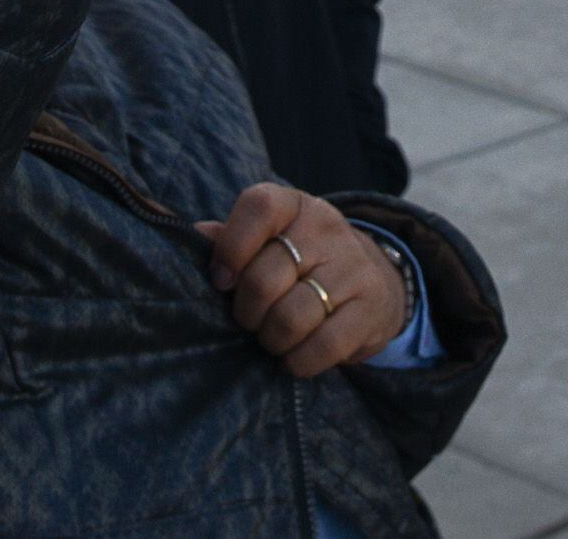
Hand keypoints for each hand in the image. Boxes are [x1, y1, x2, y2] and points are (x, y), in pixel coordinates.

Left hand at [197, 184, 409, 376]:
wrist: (373, 283)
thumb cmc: (301, 263)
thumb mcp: (269, 240)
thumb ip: (231, 239)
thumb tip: (194, 236)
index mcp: (295, 206)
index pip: (259, 208)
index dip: (231, 248)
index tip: (222, 280)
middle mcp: (327, 228)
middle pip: (264, 279)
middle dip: (247, 313)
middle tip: (252, 319)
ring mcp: (353, 267)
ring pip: (290, 319)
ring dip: (272, 340)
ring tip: (274, 337)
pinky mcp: (370, 308)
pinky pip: (322, 347)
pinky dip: (298, 361)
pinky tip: (297, 354)